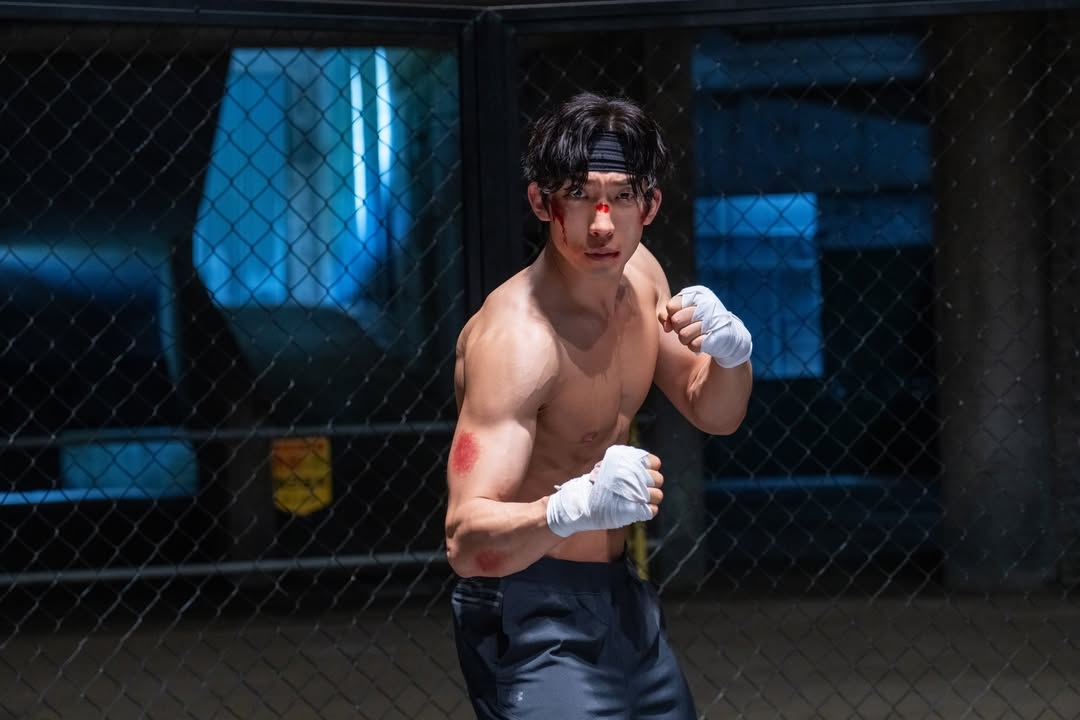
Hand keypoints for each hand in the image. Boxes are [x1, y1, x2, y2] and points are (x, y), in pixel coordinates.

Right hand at [545, 445, 663, 537]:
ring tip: (637, 500)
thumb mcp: (608, 465)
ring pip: (658, 495)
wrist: (580, 502)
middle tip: (639, 490)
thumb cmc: (594, 485)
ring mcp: (636, 493)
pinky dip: (646, 511)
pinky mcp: (635, 510)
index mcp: (629, 462)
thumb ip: (626, 465)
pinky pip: (653, 510)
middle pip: (658, 479)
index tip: (642, 475)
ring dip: (650, 499)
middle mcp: (635, 475)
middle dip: (651, 485)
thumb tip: (643, 467)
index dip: (650, 469)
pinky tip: (636, 509)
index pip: (654, 462)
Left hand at [661, 285, 751, 367]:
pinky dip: (695, 346)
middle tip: (688, 327)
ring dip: (686, 339)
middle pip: (676, 320)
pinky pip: (693, 345)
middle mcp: (707, 304)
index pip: (671, 307)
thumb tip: (666, 325)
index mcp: (697, 294)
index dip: (672, 316)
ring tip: (696, 335)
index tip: (679, 319)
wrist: (726, 335)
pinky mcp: (717, 336)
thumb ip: (669, 315)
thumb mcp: (684, 313)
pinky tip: (703, 341)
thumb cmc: (699, 321)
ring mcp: (713, 320)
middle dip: (678, 328)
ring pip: (683, 335)